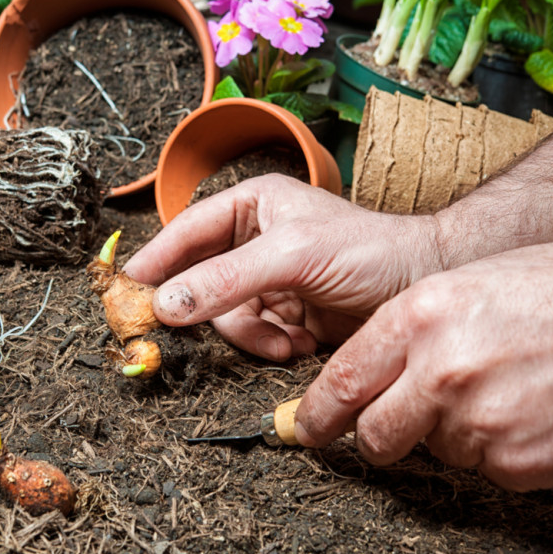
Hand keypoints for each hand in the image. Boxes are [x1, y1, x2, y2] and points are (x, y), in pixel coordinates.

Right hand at [123, 174, 442, 359]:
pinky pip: (252, 337)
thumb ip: (226, 279)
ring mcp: (267, 280)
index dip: (156, 259)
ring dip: (251, 335)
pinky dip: (270, 346)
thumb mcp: (292, 256)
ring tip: (285, 339)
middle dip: (215, 311)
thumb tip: (166, 302)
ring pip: (224, 317)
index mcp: (249, 207)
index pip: (186, 231)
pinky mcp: (284, 314)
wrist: (424, 287)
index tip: (127, 288)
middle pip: (199, 282)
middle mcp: (252, 241)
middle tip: (193, 332)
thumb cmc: (368, 251)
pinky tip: (299, 344)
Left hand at [294, 241, 552, 490]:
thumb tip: (367, 373)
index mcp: (418, 318)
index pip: (342, 382)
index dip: (317, 414)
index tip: (304, 429)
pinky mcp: (518, 462)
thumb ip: (410, 329)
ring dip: (453, 432)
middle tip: (397, 424)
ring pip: (435, 450)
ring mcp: (479, 422)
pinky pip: (486, 467)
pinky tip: (529, 410)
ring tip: (500, 390)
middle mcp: (440, 371)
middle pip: (375, 434)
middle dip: (378, 436)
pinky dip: (500, 449)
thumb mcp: (467, 284)